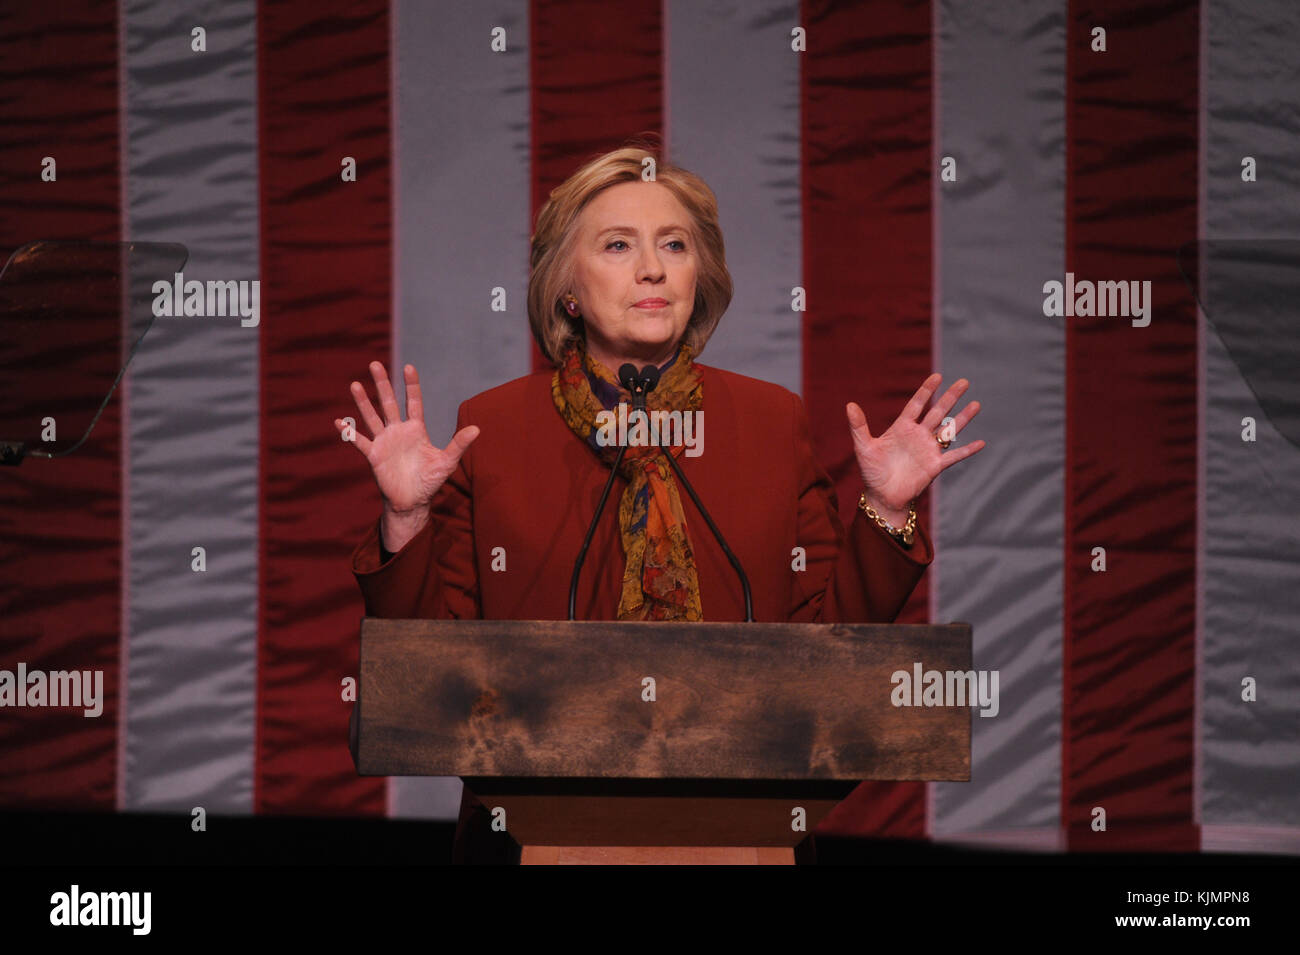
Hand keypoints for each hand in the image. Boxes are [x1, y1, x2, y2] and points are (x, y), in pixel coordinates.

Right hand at [336, 362, 478, 540]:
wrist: (413, 501)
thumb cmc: (430, 481)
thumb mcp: (447, 462)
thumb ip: (459, 444)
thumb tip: (477, 429)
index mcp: (416, 429)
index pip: (413, 402)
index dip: (411, 385)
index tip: (409, 367)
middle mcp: (398, 431)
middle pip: (388, 403)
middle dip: (382, 384)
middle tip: (375, 364)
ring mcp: (384, 441)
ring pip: (372, 417)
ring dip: (363, 402)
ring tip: (355, 385)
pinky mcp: (374, 455)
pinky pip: (359, 441)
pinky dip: (349, 433)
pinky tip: (339, 422)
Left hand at [846, 374, 984, 521]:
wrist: (882, 497)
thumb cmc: (872, 472)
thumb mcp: (863, 447)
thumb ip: (858, 426)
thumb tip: (849, 405)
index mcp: (902, 428)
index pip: (917, 405)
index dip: (927, 391)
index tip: (937, 376)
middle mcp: (918, 435)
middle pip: (938, 412)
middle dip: (950, 398)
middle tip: (964, 382)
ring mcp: (928, 450)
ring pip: (949, 430)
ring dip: (962, 419)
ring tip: (976, 404)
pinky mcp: (935, 466)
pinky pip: (954, 457)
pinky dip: (967, 450)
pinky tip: (981, 443)